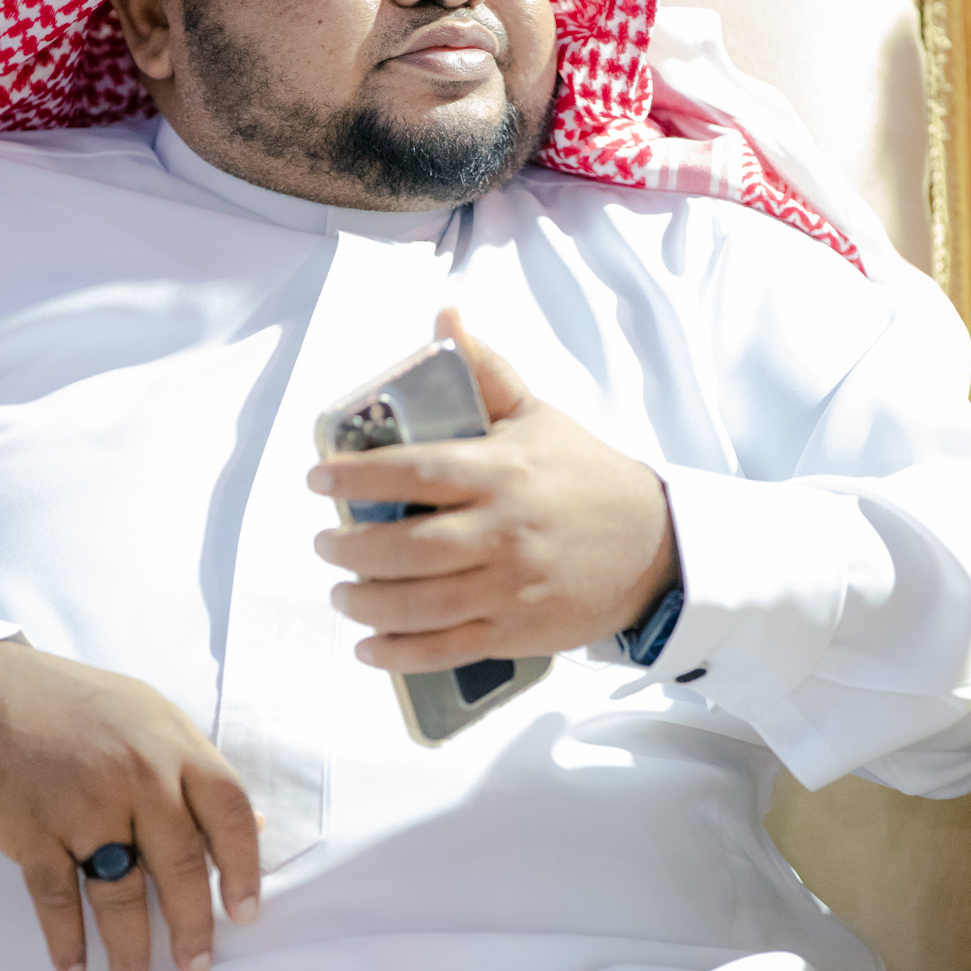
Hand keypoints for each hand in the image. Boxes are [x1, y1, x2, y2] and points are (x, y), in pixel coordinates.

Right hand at [0, 642, 260, 970]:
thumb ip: (199, 772)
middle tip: (196, 965)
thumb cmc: (82, 707)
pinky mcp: (32, 830)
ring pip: (119, 893)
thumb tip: (252, 827)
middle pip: (180, 866)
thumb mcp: (154, 719)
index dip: (244, 870)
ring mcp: (83, 805)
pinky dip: (65, 940)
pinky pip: (56, 898)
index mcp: (175, 747)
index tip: (246, 914)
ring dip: (130, 949)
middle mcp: (137, 777)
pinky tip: (74, 968)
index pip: (227, 815)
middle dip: (192, 925)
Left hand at [308, 308, 678, 670]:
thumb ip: (487, 371)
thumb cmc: (586, 475)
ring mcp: (510, 586)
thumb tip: (446, 316)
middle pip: (409, 546)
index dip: (356, 475)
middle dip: (352, 549)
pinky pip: (449, 649)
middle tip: (324, 544)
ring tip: (341, 592)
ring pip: (422, 603)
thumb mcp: (538, 416)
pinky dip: (402, 654)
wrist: (654, 546)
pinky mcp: (518, 631)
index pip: (415, 471)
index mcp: (501, 472)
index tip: (316, 479)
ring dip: (367, 602)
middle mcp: (502, 530)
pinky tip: (369, 646)